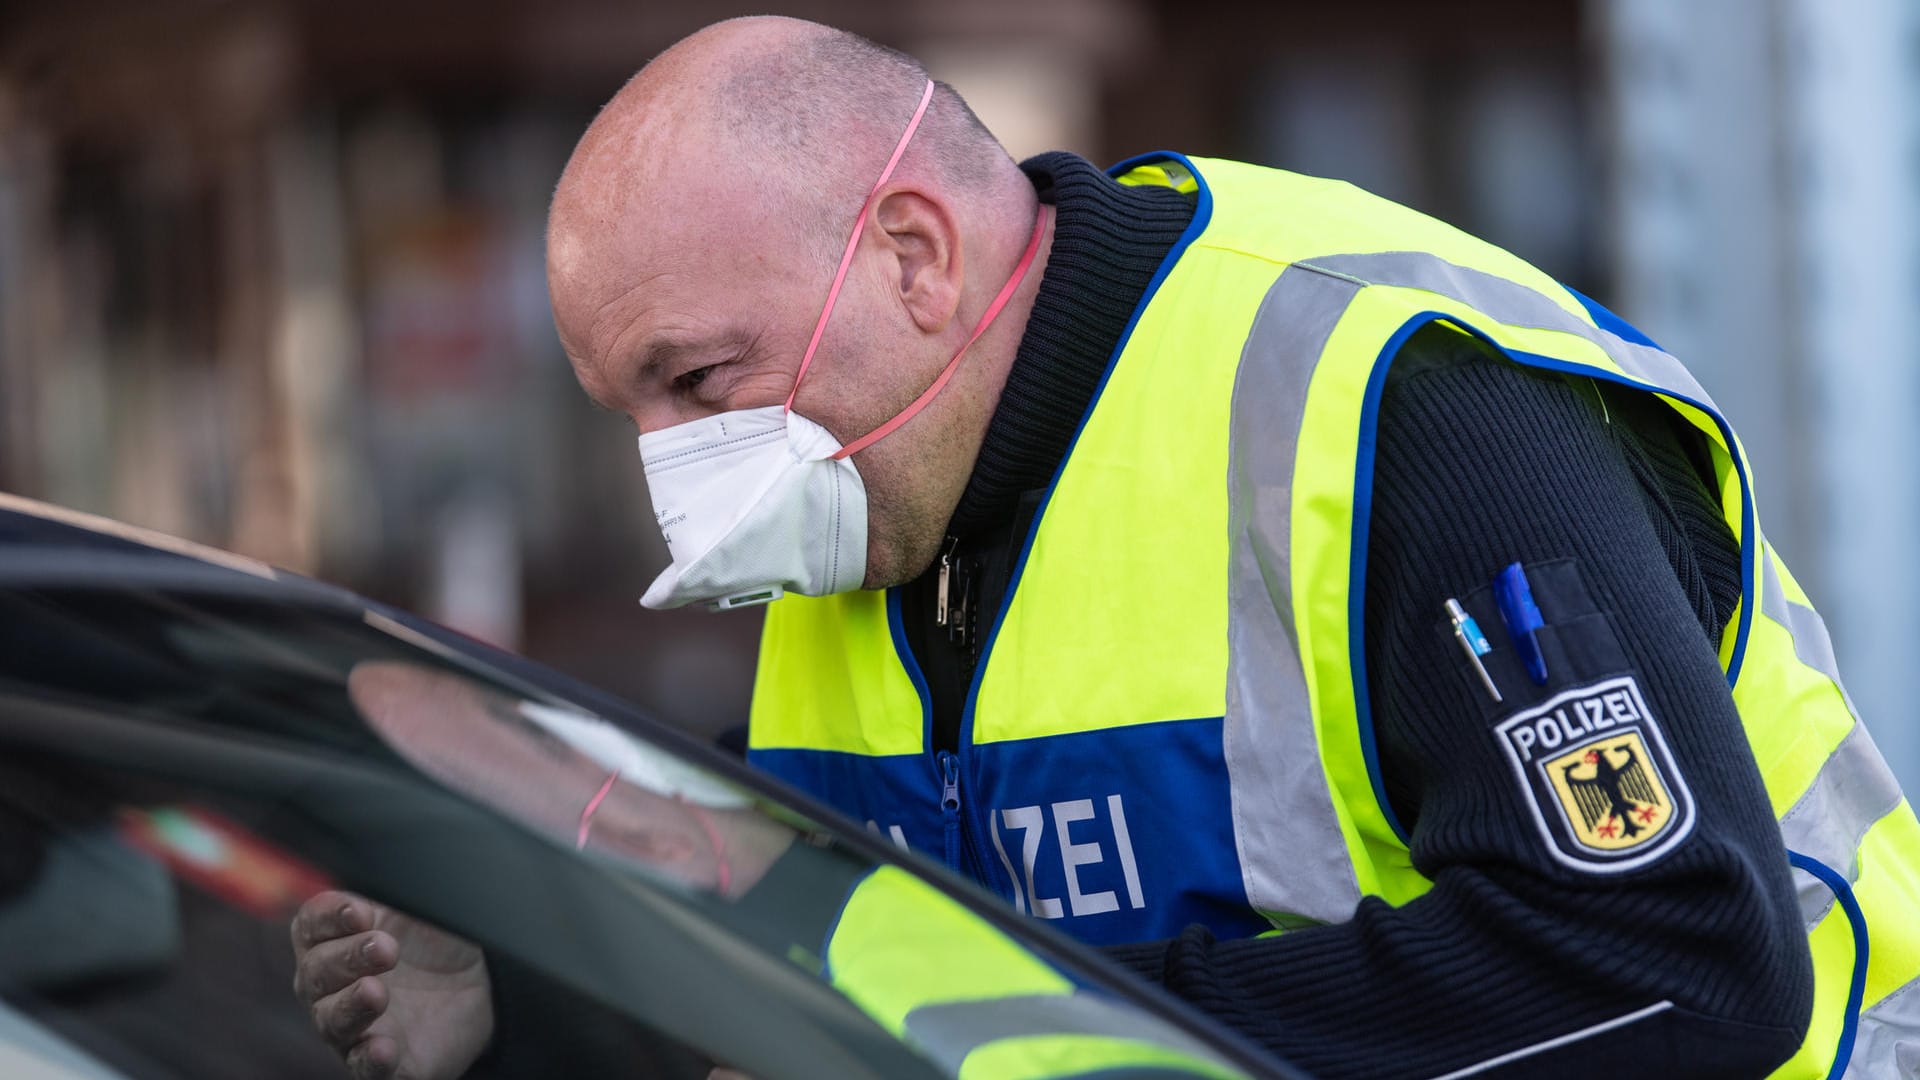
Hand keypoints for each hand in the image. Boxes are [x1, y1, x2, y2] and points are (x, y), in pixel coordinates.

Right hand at [291, 890, 492, 1079]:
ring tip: (376, 992)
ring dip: (351, 1006)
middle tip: (385, 947)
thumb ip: (402, 884)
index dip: (329, 916)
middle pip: (315, 973)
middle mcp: (332, 987)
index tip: (361, 911)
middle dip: (347, 958)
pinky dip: (370, 1059)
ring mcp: (355, 1028)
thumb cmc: (438, 939)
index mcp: (335, 939)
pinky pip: (364, 1068)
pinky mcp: (385, 1064)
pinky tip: (384, 1047)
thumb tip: (395, 859)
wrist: (480, 986)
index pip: (311, 925)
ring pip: (331, 1021)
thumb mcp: (426, 903)